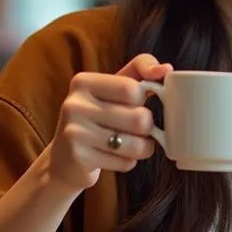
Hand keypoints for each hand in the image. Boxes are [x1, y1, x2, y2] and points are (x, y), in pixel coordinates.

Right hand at [48, 54, 171, 194]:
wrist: (65, 160)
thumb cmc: (98, 117)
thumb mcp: (114, 88)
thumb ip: (140, 70)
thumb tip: (167, 69)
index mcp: (83, 82)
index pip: (132, 88)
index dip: (143, 99)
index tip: (136, 102)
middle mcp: (74, 104)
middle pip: (139, 117)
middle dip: (146, 127)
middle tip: (136, 128)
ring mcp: (74, 133)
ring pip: (136, 143)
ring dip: (142, 147)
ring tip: (130, 144)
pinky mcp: (79, 158)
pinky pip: (126, 162)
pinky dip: (128, 162)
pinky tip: (114, 157)